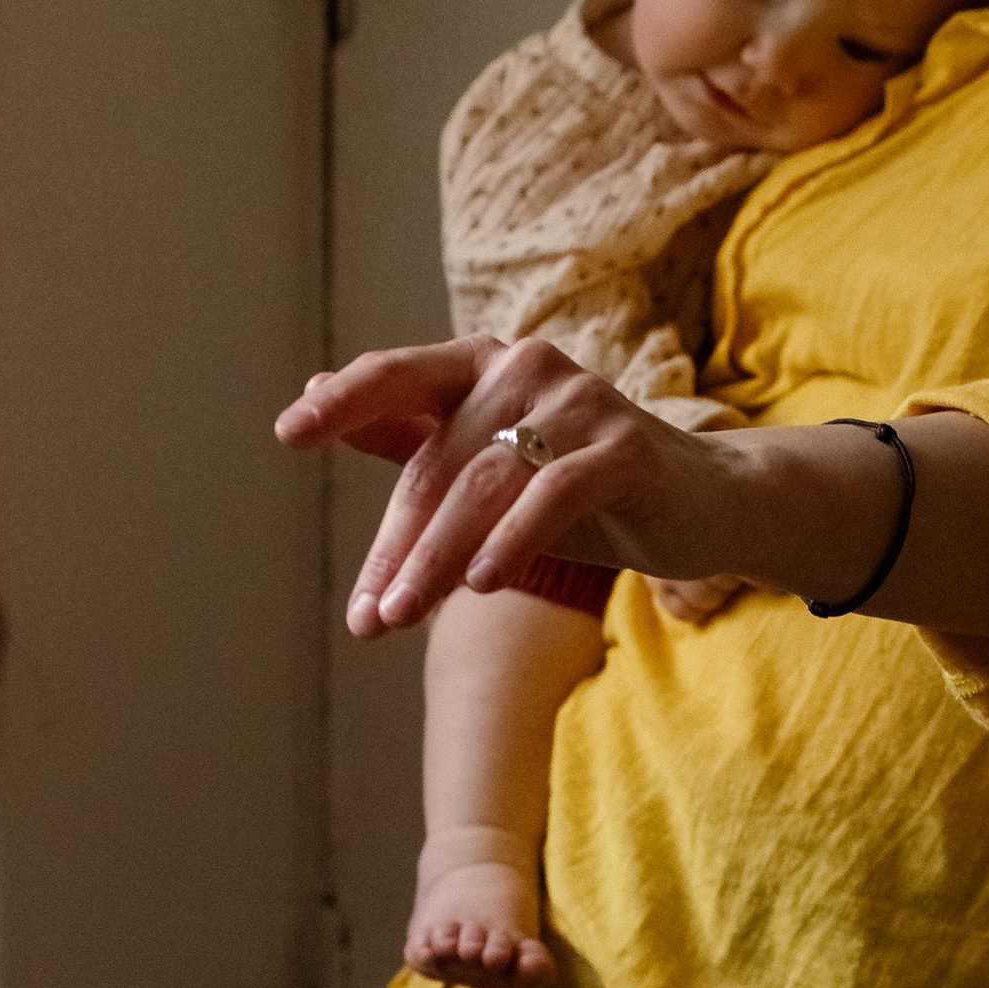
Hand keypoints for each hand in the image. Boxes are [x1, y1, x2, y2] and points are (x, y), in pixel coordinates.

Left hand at [276, 336, 734, 636]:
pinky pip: (552, 495)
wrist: (700, 505)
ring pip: (485, 483)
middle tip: (366, 620)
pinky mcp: (623, 447)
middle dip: (397, 546)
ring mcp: (578, 403)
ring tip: (400, 617)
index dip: (344, 401)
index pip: (399, 378)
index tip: (288, 431)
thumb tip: (319, 392)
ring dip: (436, 557)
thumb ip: (411, 433)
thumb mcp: (488, 465)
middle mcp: (525, 369)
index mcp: (482, 367)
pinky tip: (480, 585)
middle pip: (439, 461)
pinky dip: (512, 540)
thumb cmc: (580, 488)